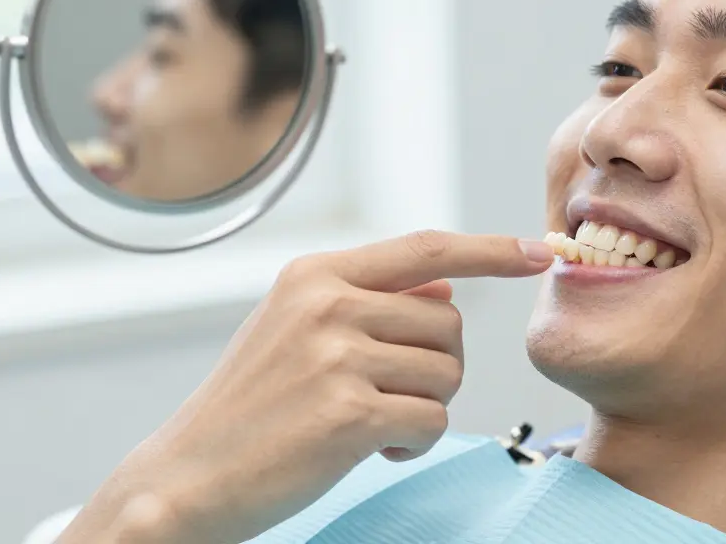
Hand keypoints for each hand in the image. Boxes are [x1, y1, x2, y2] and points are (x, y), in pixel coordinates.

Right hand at [56, 231, 554, 543]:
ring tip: (372, 423)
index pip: (427, 249)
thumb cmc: (249, 408)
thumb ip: (365, 300)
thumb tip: (444, 290)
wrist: (187, 476)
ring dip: (424, 407)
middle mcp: (328, 303)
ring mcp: (337, 356)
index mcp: (315, 274)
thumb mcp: (293, 327)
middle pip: (449, 323)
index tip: (539, 252)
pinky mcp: (349, 412)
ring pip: (447, 373)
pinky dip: (414, 442)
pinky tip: (373, 449)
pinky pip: (433, 420)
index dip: (491, 250)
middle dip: (436, 366)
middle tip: (387, 395)